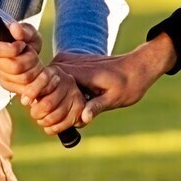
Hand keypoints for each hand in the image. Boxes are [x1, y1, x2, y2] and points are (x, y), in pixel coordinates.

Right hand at [0, 22, 44, 95]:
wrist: (28, 52)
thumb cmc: (25, 40)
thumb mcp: (27, 31)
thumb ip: (22, 30)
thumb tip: (14, 27)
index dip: (13, 48)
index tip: (22, 44)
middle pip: (15, 67)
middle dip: (30, 59)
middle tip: (33, 52)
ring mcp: (3, 78)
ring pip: (24, 79)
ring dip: (37, 69)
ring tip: (37, 61)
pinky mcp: (13, 88)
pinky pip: (29, 90)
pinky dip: (40, 81)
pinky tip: (43, 72)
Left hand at [22, 65, 86, 136]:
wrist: (67, 91)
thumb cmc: (45, 88)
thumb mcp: (36, 81)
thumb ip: (28, 87)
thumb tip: (24, 99)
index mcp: (54, 72)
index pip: (42, 79)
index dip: (31, 92)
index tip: (24, 101)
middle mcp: (67, 81)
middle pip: (47, 104)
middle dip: (37, 113)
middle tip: (34, 113)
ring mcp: (75, 95)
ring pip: (54, 116)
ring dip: (44, 122)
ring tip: (41, 120)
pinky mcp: (80, 108)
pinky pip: (63, 123)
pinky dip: (52, 128)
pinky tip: (48, 127)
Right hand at [54, 35, 176, 124]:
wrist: (137, 67)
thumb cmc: (128, 83)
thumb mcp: (114, 98)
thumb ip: (97, 107)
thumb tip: (83, 118)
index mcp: (77, 70)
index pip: (46, 84)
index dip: (45, 102)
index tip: (53, 115)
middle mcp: (68, 62)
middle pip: (43, 85)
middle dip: (49, 104)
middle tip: (66, 118)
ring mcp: (67, 62)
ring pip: (47, 84)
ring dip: (54, 101)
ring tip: (72, 113)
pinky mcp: (70, 65)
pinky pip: (55, 81)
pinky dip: (60, 95)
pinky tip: (75, 105)